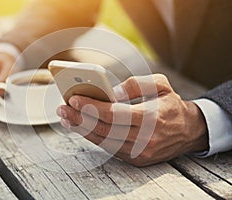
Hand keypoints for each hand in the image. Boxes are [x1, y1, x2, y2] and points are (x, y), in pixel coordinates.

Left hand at [57, 74, 208, 166]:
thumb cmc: (171, 104)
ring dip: (82, 129)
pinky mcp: (136, 159)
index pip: (114, 113)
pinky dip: (93, 138)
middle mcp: (145, 138)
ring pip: (104, 141)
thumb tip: (109, 93)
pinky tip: (81, 128)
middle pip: (104, 129)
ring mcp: (140, 152)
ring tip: (66, 118)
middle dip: (80, 118)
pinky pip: (109, 148)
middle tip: (62, 108)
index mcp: (151, 116)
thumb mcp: (160, 85)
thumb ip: (134, 85)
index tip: (73, 98)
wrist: (189, 130)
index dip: (91, 106)